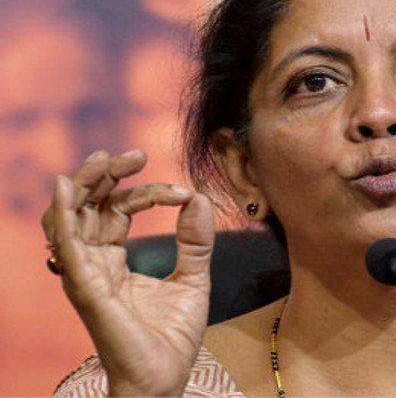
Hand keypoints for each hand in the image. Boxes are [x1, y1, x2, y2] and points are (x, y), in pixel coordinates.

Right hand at [41, 150, 214, 395]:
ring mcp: (87, 274)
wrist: (166, 377)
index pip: (120, 209)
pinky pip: (66, 246)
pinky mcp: (86, 288)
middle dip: (105, 174)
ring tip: (105, 159)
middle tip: (135, 154)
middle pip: (87, 206)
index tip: (183, 192)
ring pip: (69, 217)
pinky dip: (62, 215)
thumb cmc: (172, 335)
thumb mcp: (193, 278)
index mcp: (115, 259)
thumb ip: (195, 240)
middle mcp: (95, 262)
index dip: (148, 192)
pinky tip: (67, 188)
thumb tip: (198, 195)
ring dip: (83, 184)